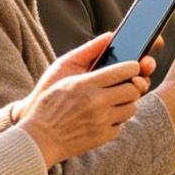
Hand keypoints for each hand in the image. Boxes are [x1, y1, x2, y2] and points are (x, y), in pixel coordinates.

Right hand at [20, 34, 149, 165]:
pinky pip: (122, 124)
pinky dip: (116, 120)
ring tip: (114, 101)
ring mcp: (102, 121)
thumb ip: (87, 54)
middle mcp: (97, 102)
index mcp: (86, 84)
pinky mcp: (103, 136)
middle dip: (132, 86)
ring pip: (132, 108)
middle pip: (133, 89)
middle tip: (125, 85)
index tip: (134, 66)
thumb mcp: (62, 73)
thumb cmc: (49, 102)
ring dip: (126, 103)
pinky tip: (104, 117)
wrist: (40, 138)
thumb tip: (110, 36)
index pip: (124, 71)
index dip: (134, 67)